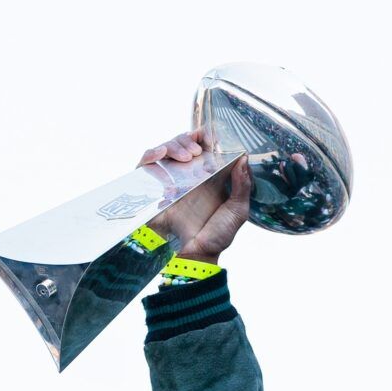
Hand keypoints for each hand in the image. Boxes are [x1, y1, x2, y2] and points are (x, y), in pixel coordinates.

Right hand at [137, 128, 251, 262]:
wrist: (194, 254)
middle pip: (184, 142)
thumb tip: (244, 158)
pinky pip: (147, 162)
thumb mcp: (237, 211)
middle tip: (198, 148)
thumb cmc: (216, 236)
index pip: (205, 147)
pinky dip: (152, 153)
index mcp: (209, 177)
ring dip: (176, 144)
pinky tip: (162, 155)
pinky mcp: (152, 186)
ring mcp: (169, 180)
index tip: (213, 136)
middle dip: (190, 138)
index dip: (207, 135)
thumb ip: (243, 185)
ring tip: (188, 156)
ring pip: (167, 148)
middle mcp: (188, 175)